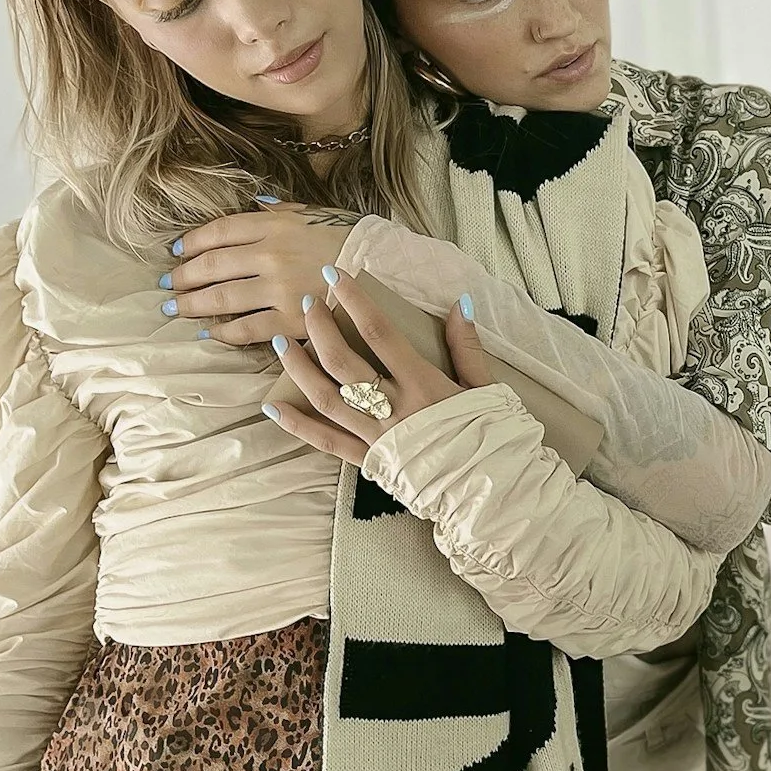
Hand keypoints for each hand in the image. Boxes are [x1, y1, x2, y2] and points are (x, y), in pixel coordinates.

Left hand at [165, 201, 358, 345]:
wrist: (386, 272)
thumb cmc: (351, 241)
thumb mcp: (316, 214)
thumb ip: (282, 211)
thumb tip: (257, 205)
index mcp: (274, 225)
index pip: (218, 231)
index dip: (191, 242)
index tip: (176, 252)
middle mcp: (270, 254)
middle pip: (211, 265)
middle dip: (184, 276)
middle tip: (169, 285)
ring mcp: (279, 289)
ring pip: (221, 299)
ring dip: (193, 305)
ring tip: (176, 310)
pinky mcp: (290, 320)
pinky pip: (246, 329)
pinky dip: (223, 334)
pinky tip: (210, 335)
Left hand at [264, 268, 495, 466]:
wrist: (493, 494)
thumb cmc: (496, 440)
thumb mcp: (487, 389)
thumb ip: (468, 348)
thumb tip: (459, 304)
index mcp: (423, 385)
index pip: (379, 333)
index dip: (355, 301)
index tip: (336, 276)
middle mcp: (393, 409)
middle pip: (343, 362)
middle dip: (319, 329)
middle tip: (307, 303)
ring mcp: (377, 437)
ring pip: (326, 397)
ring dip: (299, 368)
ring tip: (281, 343)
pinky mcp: (370, 462)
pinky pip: (326, 442)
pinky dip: (297, 425)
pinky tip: (274, 407)